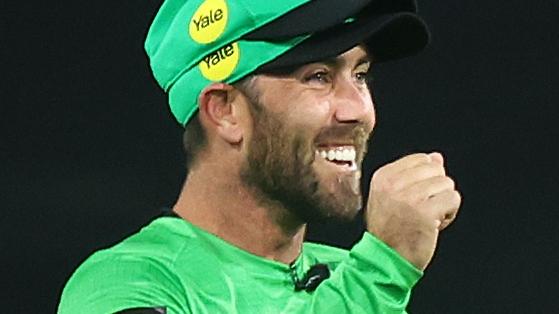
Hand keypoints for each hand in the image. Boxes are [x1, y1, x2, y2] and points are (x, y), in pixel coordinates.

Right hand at [365, 152, 460, 270]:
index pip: (421, 159)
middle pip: (436, 169)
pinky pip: (453, 198)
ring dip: (443, 202)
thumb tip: (436, 157)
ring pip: (447, 183)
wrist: (385, 258)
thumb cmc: (389, 230)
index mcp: (384, 176)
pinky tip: (436, 224)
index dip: (425, 178)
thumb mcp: (392, 196)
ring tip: (428, 218)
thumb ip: (412, 174)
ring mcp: (410, 196)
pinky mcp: (425, 211)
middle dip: (436, 189)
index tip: (416, 198)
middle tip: (423, 209)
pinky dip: (450, 213)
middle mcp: (394, 183)